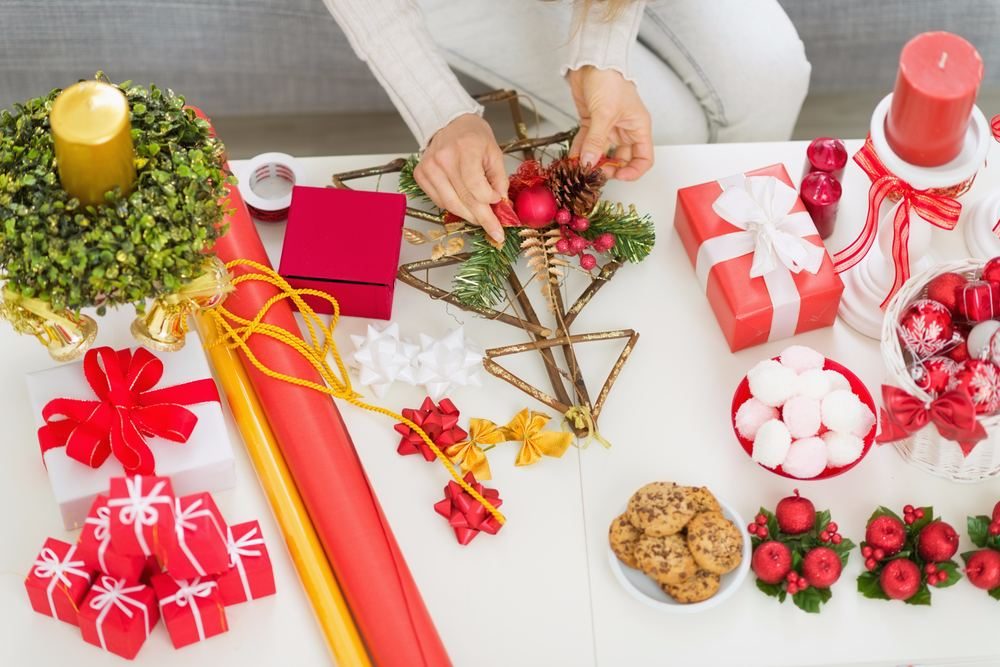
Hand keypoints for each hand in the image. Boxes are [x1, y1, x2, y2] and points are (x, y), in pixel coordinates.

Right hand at [413, 113, 508, 242]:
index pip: (476, 187)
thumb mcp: (494, 152)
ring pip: (450, 205)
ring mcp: (429, 168)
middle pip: (464, 200)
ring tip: (482, 220)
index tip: (500, 203)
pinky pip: (439, 201)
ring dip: (469, 217)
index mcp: (465, 149)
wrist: (450, 123)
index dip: (490, 201)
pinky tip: (465, 207)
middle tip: (496, 231)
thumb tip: (501, 204)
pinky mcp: (421, 175)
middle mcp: (443, 159)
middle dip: (483, 219)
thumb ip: (499, 179)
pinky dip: (455, 208)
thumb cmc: (474, 137)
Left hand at [566, 66, 653, 180]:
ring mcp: (607, 127)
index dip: (633, 171)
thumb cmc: (609, 79)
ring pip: (601, 152)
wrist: (590, 61)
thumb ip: (596, 140)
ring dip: (591, 160)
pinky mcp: (591, 123)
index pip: (643, 158)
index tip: (618, 176)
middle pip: (621, 159)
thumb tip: (590, 162)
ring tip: (581, 166)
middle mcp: (625, 129)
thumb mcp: (604, 113)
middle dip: (609, 168)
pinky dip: (580, 150)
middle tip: (595, 171)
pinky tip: (573, 157)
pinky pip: (587, 143)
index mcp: (638, 127)